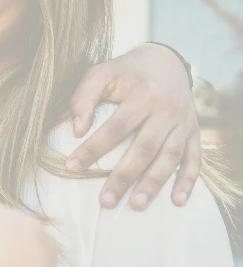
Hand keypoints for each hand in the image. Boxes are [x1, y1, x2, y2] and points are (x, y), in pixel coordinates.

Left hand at [68, 44, 199, 210]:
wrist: (166, 61)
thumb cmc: (127, 72)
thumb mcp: (102, 72)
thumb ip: (84, 97)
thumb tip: (77, 130)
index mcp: (144, 93)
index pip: (116, 126)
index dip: (94, 148)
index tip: (72, 167)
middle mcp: (167, 109)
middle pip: (144, 147)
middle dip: (124, 176)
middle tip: (105, 201)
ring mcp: (184, 122)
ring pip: (170, 157)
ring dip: (154, 183)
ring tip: (136, 205)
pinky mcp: (194, 132)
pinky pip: (195, 159)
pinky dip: (188, 181)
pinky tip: (177, 201)